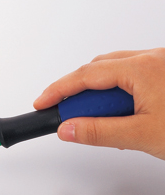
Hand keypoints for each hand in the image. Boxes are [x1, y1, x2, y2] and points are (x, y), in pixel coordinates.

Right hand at [34, 48, 164, 159]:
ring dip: (100, 98)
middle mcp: (153, 60)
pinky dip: (118, 98)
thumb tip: (68, 128)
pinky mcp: (164, 77)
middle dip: (78, 95)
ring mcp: (160, 66)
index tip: (42, 103)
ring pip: (115, 75)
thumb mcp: (140, 135)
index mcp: (144, 68)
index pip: (86, 75)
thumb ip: (99, 132)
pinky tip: (121, 119)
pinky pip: (131, 80)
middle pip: (98, 71)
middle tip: (68, 119)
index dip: (59, 90)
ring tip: (100, 122)